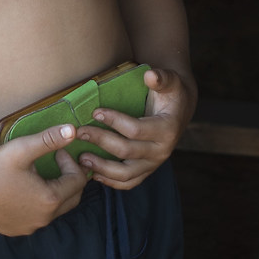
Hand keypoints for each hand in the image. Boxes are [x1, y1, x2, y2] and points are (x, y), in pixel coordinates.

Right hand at [0, 124, 88, 236]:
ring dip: (55, 192)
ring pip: (55, 210)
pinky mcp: (15, 230)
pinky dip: (39, 205)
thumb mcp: (24, 148)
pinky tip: (26, 191)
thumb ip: (51, 139)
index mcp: (50, 200)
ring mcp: (29, 227)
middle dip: (69, 179)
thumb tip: (74, 130)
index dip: (71, 163)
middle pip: (72, 199)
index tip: (57, 152)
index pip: (77, 181)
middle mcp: (43, 219)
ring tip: (41, 175)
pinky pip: (37, 219)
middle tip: (57, 162)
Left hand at [75, 67, 196, 191]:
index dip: (114, 121)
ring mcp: (154, 163)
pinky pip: (129, 182)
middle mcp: (162, 150)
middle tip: (79, 132)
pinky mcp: (147, 170)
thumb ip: (161, 78)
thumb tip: (150, 75)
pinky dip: (110, 182)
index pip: (135, 130)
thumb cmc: (171, 93)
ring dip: (102, 168)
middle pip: (126, 151)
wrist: (179, 110)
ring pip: (126, 174)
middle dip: (100, 141)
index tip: (95, 111)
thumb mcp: (170, 81)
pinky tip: (94, 175)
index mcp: (167, 129)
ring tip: (81, 159)